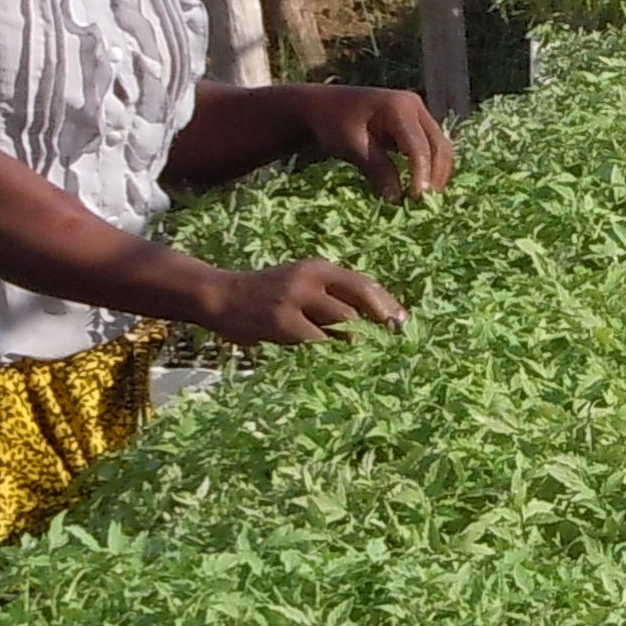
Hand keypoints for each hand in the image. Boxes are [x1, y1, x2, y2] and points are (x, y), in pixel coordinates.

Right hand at [202, 258, 406, 346]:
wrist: (223, 297)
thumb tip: (373, 319)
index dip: (386, 303)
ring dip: (353, 339)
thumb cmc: (267, 295)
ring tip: (359, 352)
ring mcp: (296, 300)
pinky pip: (318, 342)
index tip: (402, 322)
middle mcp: (310, 278)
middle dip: (380, 320)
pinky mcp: (284, 323)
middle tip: (393, 338)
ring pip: (342, 322)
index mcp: (317, 267)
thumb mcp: (300, 284)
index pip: (362, 282)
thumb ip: (330, 296)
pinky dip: (328, 350)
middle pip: (358, 299)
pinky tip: (328, 357)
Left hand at [304, 87, 455, 204]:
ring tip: (424, 199)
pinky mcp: (416, 124)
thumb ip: (377, 169)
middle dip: (436, 176)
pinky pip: (432, 147)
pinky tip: (420, 186)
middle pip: (439, 145)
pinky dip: (430, 167)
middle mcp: (415, 106)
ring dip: (437, 173)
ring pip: (440, 147)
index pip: (418, 146)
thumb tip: (397, 198)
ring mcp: (418, 114)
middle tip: (425, 205)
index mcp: (399, 107)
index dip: (421, 174)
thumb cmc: (333, 122)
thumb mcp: (352, 146)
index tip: (416, 199)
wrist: (323, 105)